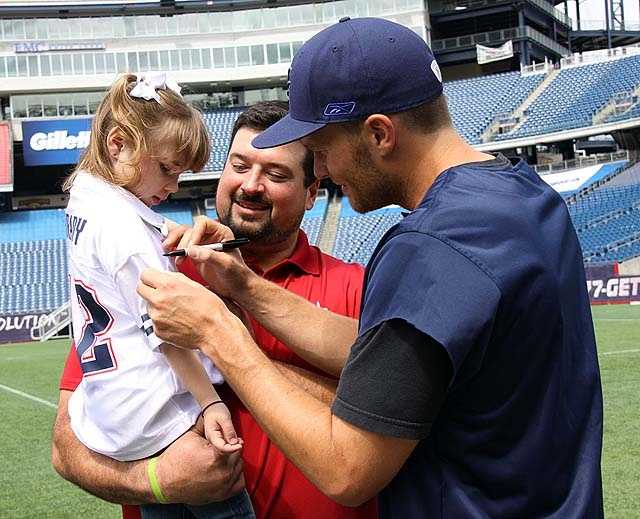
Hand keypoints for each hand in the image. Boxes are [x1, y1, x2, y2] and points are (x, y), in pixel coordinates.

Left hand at [137, 269, 251, 355]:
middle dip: (149, 288)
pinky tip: (176, 320)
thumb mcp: (194, 284)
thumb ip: (175, 278)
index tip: (154, 279)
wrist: (214, 330)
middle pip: (140, 289)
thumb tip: (164, 276)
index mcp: (167, 285)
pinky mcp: (157, 330)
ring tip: (175, 309)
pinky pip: (154, 321)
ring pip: (148, 306)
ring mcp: (156, 317)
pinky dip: (162, 320)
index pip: (144, 274)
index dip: (151, 276)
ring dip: (156, 305)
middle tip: (161, 292)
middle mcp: (158, 300)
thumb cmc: (209, 308)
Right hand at [155, 427, 244, 504]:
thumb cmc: (176, 457)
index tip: (230, 439)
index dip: (232, 440)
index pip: (236, 445)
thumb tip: (217, 414)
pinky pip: (239, 484)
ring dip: (234, 462)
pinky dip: (236, 476)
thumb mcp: (191, 435)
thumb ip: (207, 424)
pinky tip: (228, 470)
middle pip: (238, 456)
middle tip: (222, 448)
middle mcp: (222, 473)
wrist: (164, 481)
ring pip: (239, 468)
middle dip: (232, 450)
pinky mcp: (221, 496)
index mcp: (216, 456)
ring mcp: (223, 486)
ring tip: (222, 458)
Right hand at [164, 216, 253, 299]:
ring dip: (174, 242)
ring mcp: (201, 244)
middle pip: (190, 229)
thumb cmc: (237, 275)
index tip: (191, 248)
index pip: (203, 224)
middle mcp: (210, 235)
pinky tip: (171, 257)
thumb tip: (192, 250)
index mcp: (221, 232)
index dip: (194, 233)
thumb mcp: (226, 265)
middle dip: (182, 241)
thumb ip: (210, 256)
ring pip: (183, 236)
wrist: (236, 287)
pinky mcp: (195, 254)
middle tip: (179, 254)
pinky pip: (181, 247)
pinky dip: (174, 250)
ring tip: (170, 252)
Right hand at [203, 402, 242, 452]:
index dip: (231, 449)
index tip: (240, 446)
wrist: (212, 406)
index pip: (221, 447)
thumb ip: (229, 430)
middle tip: (242, 442)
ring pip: (225, 447)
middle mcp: (213, 440)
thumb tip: (234, 442)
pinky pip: (226, 443)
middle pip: (223, 450)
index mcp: (212, 436)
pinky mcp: (220, 438)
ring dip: (234, 446)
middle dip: (233, 448)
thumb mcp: (224, 418)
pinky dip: (233, 443)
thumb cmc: (217, 410)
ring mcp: (216, 439)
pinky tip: (238, 440)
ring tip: (241, 441)